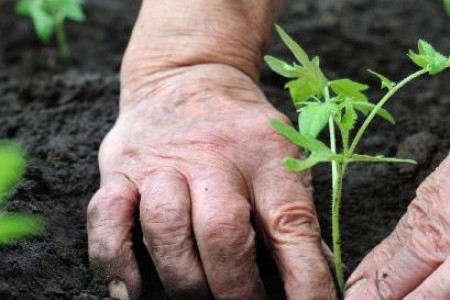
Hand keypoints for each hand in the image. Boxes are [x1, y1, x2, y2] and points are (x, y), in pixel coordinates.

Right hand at [86, 64, 335, 298]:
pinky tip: (132, 290)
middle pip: (222, 231)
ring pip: (165, 228)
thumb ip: (294, 214)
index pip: (291, 223)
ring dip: (184, 278)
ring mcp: (161, 162)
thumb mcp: (283, 156)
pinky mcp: (119, 170)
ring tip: (198, 296)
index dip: (305, 277)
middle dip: (235, 287)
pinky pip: (106, 219)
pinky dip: (115, 261)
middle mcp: (214, 157)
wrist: (188, 76)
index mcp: (266, 155)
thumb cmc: (244, 131)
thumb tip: (317, 277)